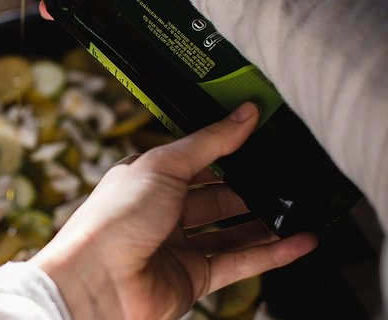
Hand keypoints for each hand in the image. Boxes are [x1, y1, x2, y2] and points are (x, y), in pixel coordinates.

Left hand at [27, 102, 318, 319]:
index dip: (225, 148)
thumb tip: (244, 114)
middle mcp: (161, 211)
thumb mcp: (164, 165)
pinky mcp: (192, 278)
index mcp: (147, 178)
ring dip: (264, 222)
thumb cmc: (113, 219)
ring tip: (298, 210)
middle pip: (215, 196)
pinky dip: (271, 254)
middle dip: (249, 188)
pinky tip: (297, 242)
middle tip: (284, 178)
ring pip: (231, 230)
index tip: (260, 137)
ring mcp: (177, 246)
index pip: (194, 158)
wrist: (97, 280)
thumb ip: (209, 142)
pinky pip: (239, 262)